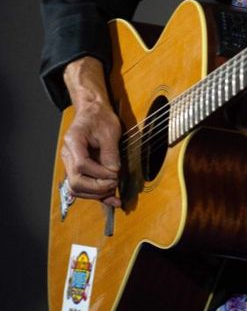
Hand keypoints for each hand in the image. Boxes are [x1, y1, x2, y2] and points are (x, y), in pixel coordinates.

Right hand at [62, 57, 121, 206]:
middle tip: (114, 183)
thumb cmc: (100, 117)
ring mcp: (70, 163)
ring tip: (113, 190)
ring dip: (96, 194)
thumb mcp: (110, 132)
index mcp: (73, 141)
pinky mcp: (77, 169)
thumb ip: (111, 153)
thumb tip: (113, 173)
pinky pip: (82, 186)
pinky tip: (110, 199)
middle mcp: (68, 154)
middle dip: (97, 188)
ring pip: (76, 189)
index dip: (100, 174)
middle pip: (76, 182)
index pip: (82, 166)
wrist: (93, 111)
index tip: (115, 174)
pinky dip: (96, 194)